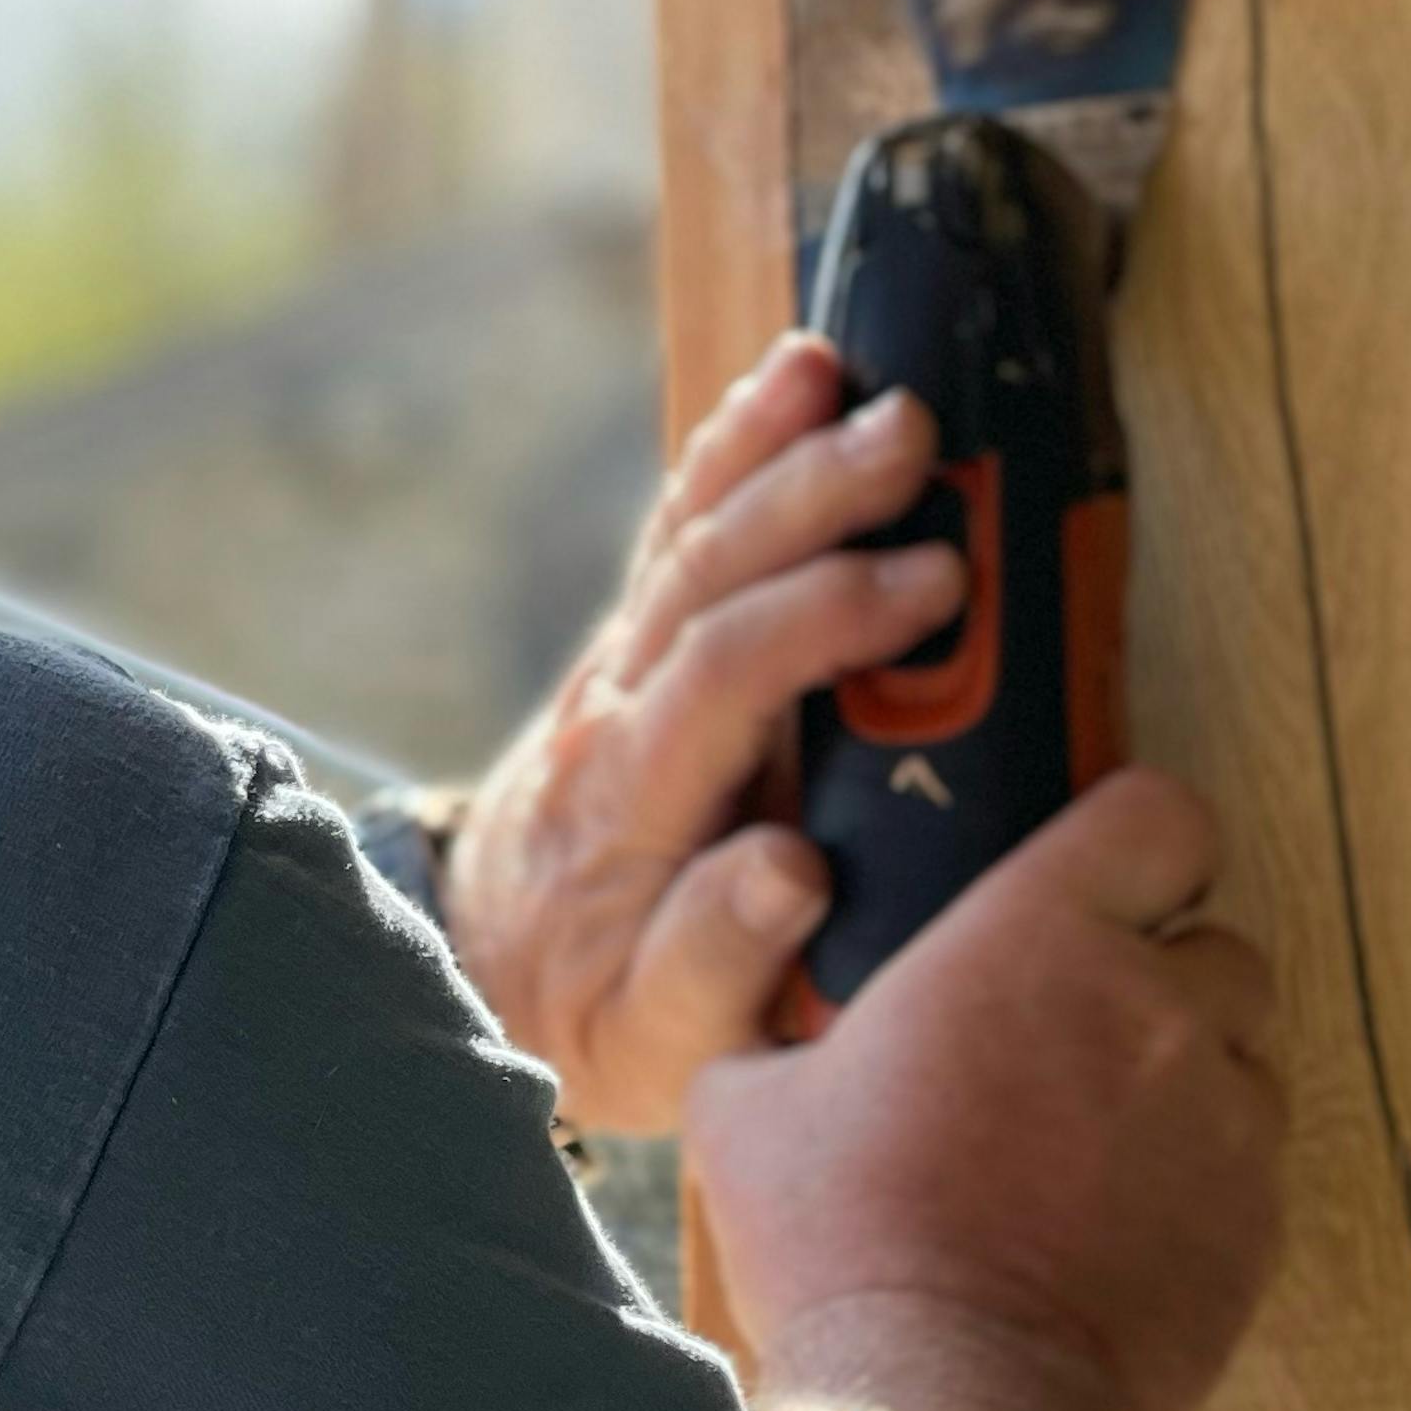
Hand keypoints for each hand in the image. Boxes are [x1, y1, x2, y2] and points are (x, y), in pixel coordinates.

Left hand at [439, 335, 966, 1129]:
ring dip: (760, 446)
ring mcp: (619, 667)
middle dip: (804, 496)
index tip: (931, 586)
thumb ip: (714, 965)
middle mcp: (614, 715)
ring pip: (683, 535)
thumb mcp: (650, 1040)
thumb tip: (792, 871)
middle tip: (910, 434)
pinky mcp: (637, 645)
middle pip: (702, 578)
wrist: (479, 970)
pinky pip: (678, 530)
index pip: (720, 683)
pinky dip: (727, 452)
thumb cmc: (590, 1011)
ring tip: (834, 369)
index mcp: (628, 806)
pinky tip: (784, 382)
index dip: (821, 621)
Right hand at [682, 767, 1285, 1410]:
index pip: (1161, 815)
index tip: (1094, 876)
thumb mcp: (748, 1102)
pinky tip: (1110, 1223)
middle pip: (1216, 940)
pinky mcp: (1258, 1225)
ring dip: (1184, 1075)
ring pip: (1244, 1054)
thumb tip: (782, 1011)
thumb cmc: (843, 1239)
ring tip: (1093, 1137)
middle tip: (1073, 1028)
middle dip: (1160, 972)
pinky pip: (1249, 1165)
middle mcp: (1157, 1007)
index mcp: (1039, 936)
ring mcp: (1226, 1121)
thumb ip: (791, 1025)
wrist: (951, 1405)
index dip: (1134, 838)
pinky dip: (1197, 1179)